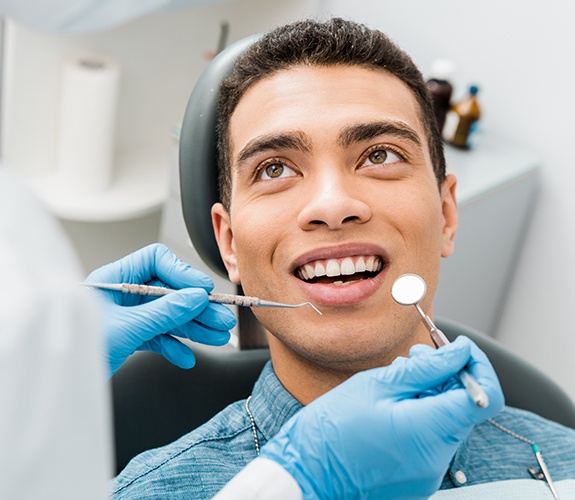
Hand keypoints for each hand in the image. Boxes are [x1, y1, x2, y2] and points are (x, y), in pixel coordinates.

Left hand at [85, 244, 236, 375]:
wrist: (61, 383)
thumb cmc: (76, 351)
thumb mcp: (127, 328)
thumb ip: (164, 312)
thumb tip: (195, 298)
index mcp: (114, 279)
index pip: (156, 261)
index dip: (182, 273)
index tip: (203, 290)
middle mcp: (122, 294)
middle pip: (169, 292)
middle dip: (196, 307)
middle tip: (220, 318)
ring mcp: (127, 316)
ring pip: (168, 315)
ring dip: (193, 327)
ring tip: (215, 336)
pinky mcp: (129, 336)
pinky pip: (158, 336)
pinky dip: (174, 346)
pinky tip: (186, 356)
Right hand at [260, 337, 503, 498]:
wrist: (305, 473)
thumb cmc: (331, 429)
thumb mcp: (376, 385)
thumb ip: (425, 368)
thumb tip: (460, 352)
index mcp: (428, 432)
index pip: (484, 397)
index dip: (477, 366)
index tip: (458, 348)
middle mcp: (436, 459)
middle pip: (464, 407)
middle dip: (447, 376)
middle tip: (416, 357)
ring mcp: (428, 473)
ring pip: (447, 421)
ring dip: (431, 394)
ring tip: (397, 380)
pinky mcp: (417, 479)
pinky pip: (432, 439)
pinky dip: (421, 416)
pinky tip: (393, 405)